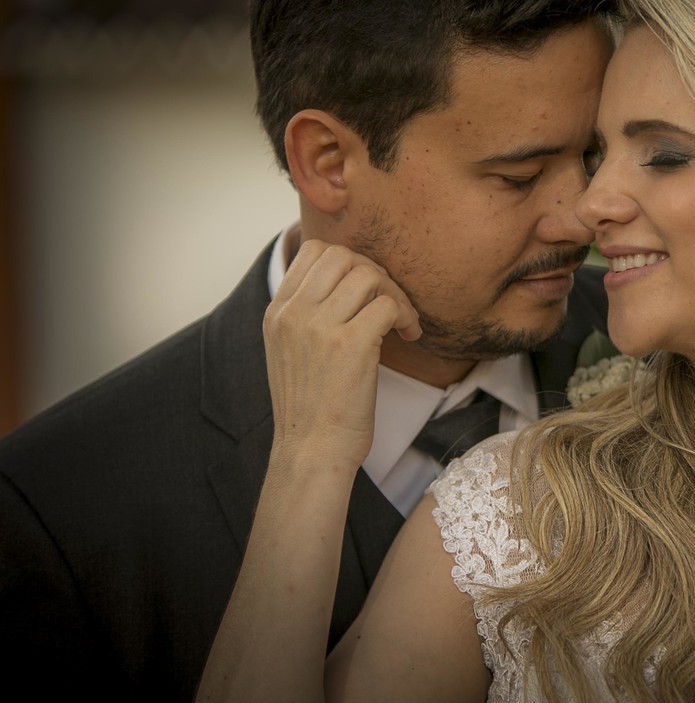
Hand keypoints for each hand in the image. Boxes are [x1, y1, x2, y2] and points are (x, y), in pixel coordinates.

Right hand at [263, 240, 420, 468]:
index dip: (349, 262)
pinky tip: (409, 335)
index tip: (365, 290)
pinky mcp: (351, 345)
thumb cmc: (312, 407)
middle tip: (389, 304)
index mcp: (278, 312)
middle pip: (344, 255)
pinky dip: (406, 316)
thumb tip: (348, 281)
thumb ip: (308, 315)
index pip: (314, 251)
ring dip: (395, 293)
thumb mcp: (292, 351)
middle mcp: (294, 314)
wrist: (312, 451)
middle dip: (376, 273)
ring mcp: (320, 327)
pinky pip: (388, 305)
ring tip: (402, 322)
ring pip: (369, 274)